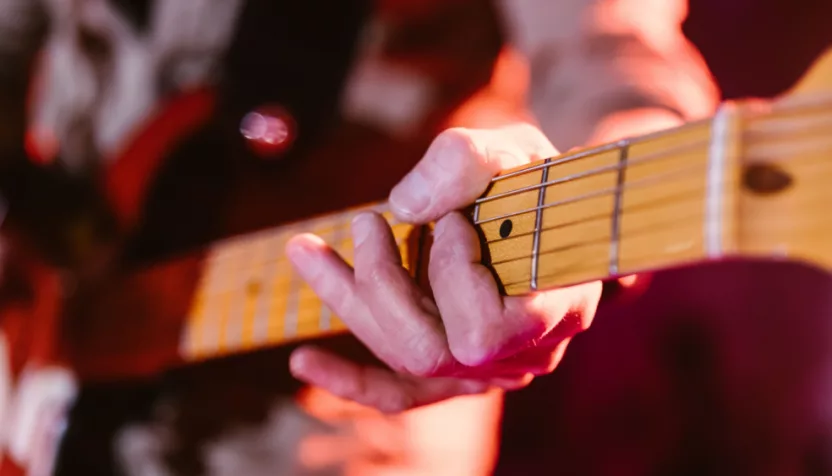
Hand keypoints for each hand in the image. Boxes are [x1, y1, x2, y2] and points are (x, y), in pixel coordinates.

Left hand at [285, 124, 602, 412]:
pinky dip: (352, 379)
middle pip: (430, 352)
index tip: (455, 217)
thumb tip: (403, 206)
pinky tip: (303, 361)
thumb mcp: (512, 150)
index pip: (482, 327)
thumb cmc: (537, 183)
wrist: (552, 216)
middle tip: (364, 223)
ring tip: (304, 250)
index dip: (453, 270)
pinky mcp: (458, 370)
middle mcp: (524, 355)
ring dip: (352, 304)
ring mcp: (489, 369)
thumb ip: (466, 163)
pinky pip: (402, 393)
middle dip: (382, 285)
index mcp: (555, 309)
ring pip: (406, 362)